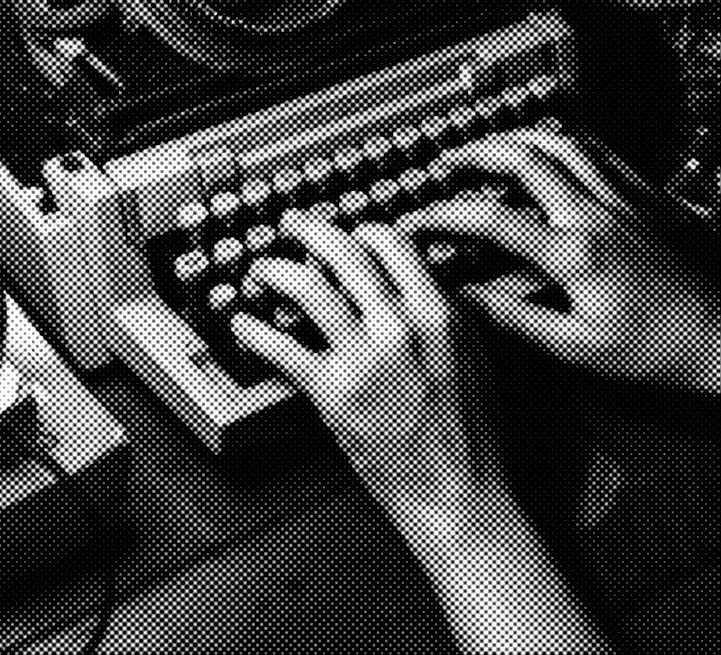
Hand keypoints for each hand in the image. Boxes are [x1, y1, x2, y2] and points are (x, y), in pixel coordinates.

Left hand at [233, 211, 506, 522]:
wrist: (459, 495)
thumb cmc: (472, 437)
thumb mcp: (479, 360)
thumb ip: (455, 317)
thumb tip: (436, 287)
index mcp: (438, 313)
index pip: (392, 244)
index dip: (363, 230)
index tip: (350, 230)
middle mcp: (399, 326)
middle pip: (344, 253)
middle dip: (310, 231)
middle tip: (293, 225)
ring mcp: (363, 359)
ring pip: (307, 289)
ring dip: (277, 270)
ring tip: (261, 267)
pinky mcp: (333, 395)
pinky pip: (282, 349)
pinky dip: (254, 330)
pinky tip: (242, 322)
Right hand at [401, 128, 720, 392]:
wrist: (716, 338)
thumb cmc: (651, 352)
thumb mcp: (573, 349)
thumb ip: (513, 319)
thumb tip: (463, 299)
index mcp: (572, 255)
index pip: (491, 220)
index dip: (444, 216)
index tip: (417, 221)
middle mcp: (593, 217)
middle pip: (523, 160)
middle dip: (477, 154)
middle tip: (447, 164)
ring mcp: (618, 202)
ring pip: (560, 145)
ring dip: (517, 138)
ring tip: (489, 146)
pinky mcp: (638, 201)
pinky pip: (597, 153)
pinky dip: (563, 142)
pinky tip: (548, 147)